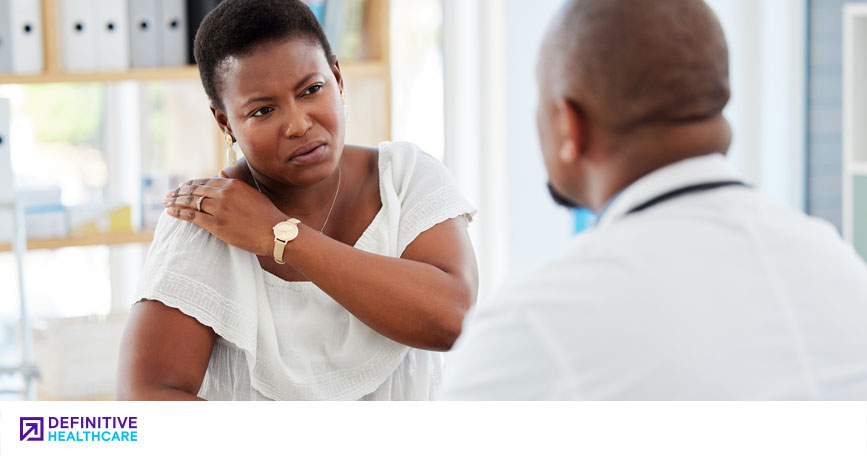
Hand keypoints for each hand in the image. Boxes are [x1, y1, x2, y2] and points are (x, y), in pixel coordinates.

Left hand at [163, 171, 286, 255]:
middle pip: (194, 190)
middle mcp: (223, 193)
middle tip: (168, 195)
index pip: (205, 181)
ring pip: (190, 202)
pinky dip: (178, 213)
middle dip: (178, 192)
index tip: (181, 187)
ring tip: (165, 203)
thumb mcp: (252, 193)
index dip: (190, 184)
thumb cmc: (267, 215)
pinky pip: (191, 216)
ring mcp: (218, 208)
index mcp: (232, 184)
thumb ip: (235, 184)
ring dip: (175, 202)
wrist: (275, 232)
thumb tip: (221, 174)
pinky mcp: (215, 224)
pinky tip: (171, 212)